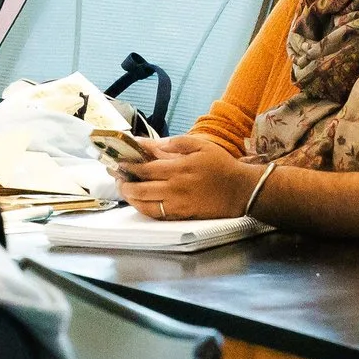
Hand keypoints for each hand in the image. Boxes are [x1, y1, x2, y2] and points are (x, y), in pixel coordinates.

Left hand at [117, 134, 259, 220]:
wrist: (240, 190)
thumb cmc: (221, 165)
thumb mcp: (200, 145)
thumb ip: (176, 143)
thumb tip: (153, 143)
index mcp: (178, 168)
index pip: (145, 168)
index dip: (129, 166)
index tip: (120, 161)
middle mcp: (174, 188)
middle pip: (141, 188)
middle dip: (125, 183)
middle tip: (117, 177)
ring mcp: (178, 204)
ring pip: (146, 205)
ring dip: (131, 198)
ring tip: (125, 190)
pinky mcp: (182, 215)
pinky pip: (158, 215)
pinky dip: (145, 209)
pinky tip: (140, 203)